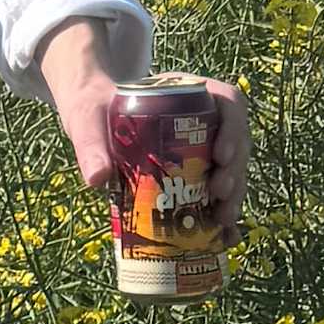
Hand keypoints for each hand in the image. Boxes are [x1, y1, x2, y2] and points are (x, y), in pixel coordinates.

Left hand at [37, 19, 249, 231]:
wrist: (90, 120)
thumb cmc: (92, 110)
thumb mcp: (88, 118)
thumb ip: (90, 142)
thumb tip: (98, 179)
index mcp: (187, 92)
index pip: (227, 102)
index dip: (233, 128)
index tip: (221, 155)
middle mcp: (203, 116)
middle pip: (236, 139)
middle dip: (235, 169)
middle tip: (219, 194)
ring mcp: (204, 143)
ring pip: (233, 166)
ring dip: (234, 192)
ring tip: (223, 218)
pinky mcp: (197, 169)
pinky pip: (221, 186)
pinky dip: (224, 207)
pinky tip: (222, 231)